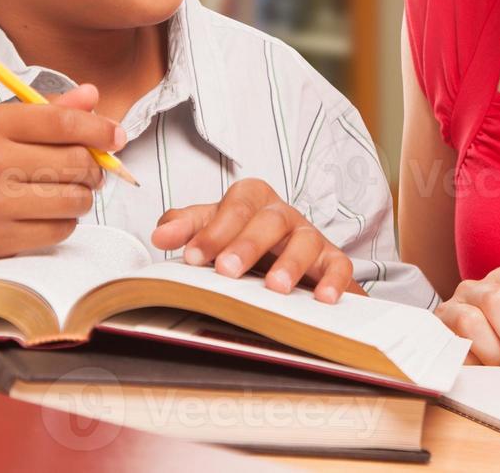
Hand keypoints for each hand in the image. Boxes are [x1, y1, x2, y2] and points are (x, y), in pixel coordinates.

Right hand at [0, 84, 125, 265]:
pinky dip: (66, 221)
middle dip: (94, 167)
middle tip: (90, 169)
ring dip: (83, 196)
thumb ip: (48, 110)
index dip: (99, 129)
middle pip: (75, 162)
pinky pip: (60, 230)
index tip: (116, 136)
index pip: (62, 122)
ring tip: (68, 190)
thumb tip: (94, 96)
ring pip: (74, 199)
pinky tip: (48, 212)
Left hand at [151, 178, 353, 302]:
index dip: (213, 230)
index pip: (234, 206)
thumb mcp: (213, 227)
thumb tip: (160, 233)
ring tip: (275, 288)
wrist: (288, 256)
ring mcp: (310, 235)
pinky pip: (339, 265)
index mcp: (252, 201)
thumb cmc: (244, 237)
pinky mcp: (332, 259)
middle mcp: (283, 214)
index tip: (190, 257)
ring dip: (290, 263)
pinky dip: (334, 281)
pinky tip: (323, 298)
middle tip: (227, 270)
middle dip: (247, 244)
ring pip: (305, 241)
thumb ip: (188, 227)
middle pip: (269, 220)